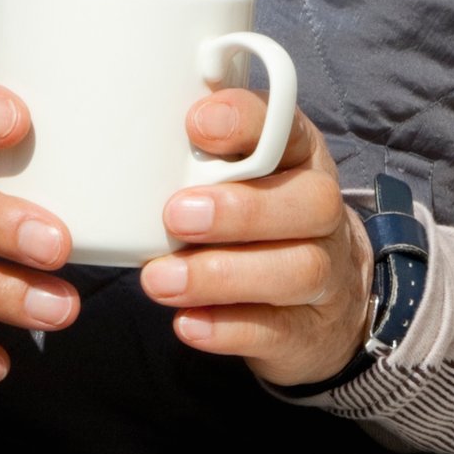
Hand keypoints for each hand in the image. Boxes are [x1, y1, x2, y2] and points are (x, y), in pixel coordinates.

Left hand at [141, 90, 370, 386]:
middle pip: (311, 203)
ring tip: (159, 279)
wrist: (326, 299)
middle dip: (242, 209)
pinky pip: (278, 330)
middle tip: (175, 215)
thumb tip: (127, 137)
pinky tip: (186, 322)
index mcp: (301, 157)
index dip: (248, 123)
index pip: (289, 128)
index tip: (197, 123)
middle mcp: (322, 211)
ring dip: (223, 274)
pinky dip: (229, 328)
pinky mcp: (309, 330)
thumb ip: (203, 153)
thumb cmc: (261, 219)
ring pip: (297, 270)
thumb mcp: (244, 173)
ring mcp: (326, 274)